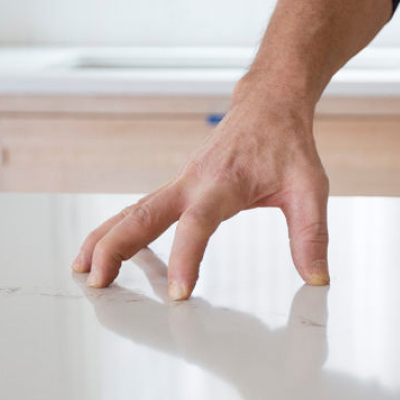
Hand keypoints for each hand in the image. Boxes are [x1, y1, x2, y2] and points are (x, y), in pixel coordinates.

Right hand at [71, 74, 330, 298]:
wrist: (269, 104)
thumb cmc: (288, 145)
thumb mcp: (309, 187)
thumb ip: (311, 234)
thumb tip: (317, 279)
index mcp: (223, 183)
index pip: (198, 225)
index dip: (186, 259)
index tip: (178, 295)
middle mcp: (193, 182)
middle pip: (144, 215)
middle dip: (117, 248)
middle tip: (97, 282)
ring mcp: (180, 183)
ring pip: (133, 211)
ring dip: (105, 240)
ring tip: (82, 272)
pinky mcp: (177, 187)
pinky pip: (140, 210)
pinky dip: (117, 229)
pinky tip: (102, 252)